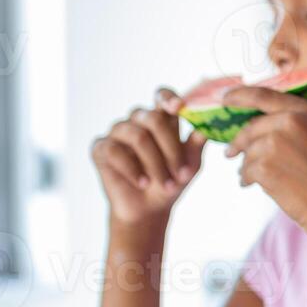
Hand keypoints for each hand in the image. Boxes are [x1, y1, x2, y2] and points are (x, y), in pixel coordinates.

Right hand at [92, 88, 205, 229]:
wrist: (149, 210)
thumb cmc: (171, 181)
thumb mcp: (190, 164)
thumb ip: (196, 144)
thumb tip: (206, 127)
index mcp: (161, 119)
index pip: (161, 96)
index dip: (168, 98)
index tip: (178, 107)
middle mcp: (137, 121)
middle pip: (153, 118)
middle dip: (171, 148)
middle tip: (182, 174)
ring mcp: (117, 133)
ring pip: (137, 135)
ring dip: (155, 163)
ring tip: (166, 184)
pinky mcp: (100, 148)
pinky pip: (113, 150)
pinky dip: (132, 169)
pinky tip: (142, 183)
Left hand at [221, 86, 306, 247]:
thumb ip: (297, 125)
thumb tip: (257, 127)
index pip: (264, 95)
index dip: (240, 95)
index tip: (225, 99)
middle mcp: (291, 121)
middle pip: (251, 127)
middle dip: (238, 141)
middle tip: (230, 152)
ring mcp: (276, 143)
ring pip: (248, 151)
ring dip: (247, 166)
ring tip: (254, 179)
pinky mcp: (265, 167)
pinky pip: (245, 170)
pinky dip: (246, 179)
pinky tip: (255, 186)